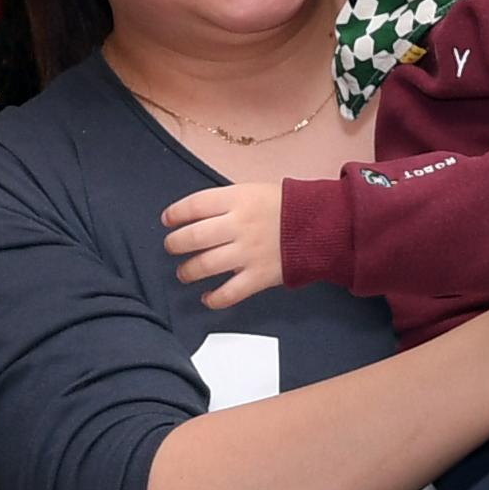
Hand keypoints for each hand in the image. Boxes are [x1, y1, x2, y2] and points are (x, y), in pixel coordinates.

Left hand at [160, 182, 287, 310]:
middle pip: (193, 237)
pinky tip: (207, 297)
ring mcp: (248, 253)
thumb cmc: (285, 206)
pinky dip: (213, 299)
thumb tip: (195, 215)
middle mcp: (239, 226)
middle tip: (171, 247)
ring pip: (205, 265)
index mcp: (237, 200)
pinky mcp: (259, 277)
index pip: (194, 205)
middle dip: (174, 244)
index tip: (167, 220)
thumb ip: (226, 202)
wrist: (321, 225)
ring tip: (184, 272)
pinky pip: (229, 293)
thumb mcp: (253, 190)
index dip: (175, 214)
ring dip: (187, 271)